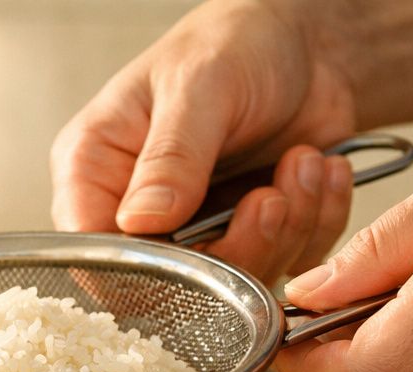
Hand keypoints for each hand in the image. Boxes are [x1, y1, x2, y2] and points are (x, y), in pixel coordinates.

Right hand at [49, 0, 359, 282]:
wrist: (310, 41)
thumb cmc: (236, 43)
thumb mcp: (200, 84)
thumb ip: (171, 156)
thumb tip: (139, 221)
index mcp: (96, 171)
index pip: (93, 254)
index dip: (143, 271)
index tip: (199, 246)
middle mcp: (139, 213)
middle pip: (169, 286)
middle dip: (236, 250)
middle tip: (271, 197)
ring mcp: (197, 234)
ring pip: (232, 288)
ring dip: (285, 230)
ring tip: (302, 162)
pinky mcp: (252, 240)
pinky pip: (286, 266)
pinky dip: (316, 223)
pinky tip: (318, 169)